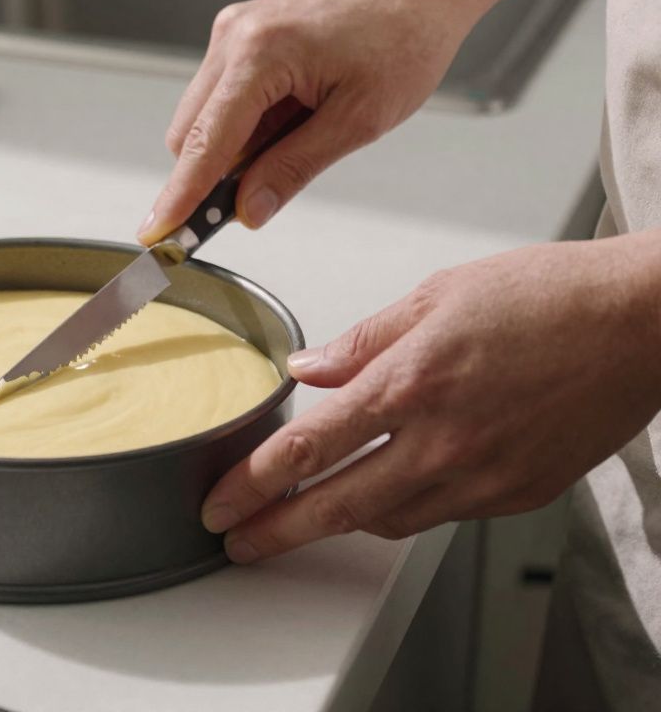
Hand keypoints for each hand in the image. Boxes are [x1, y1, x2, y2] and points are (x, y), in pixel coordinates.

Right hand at [138, 0, 516, 242]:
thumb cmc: (404, 37)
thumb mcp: (358, 119)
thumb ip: (294, 168)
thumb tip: (250, 209)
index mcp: (261, 52)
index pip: (205, 142)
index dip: (182, 195)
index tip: (160, 233)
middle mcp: (235, 36)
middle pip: (189, 134)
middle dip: (211, 175)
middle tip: (253, 201)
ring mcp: (234, 33)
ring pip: (202, 118)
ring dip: (233, 149)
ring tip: (300, 136)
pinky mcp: (242, 36)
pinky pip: (222, 98)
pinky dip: (245, 125)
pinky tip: (291, 119)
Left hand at [201, 231, 660, 562]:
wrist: (644, 324)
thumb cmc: (550, 297)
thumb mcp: (437, 294)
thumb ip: (363, 341)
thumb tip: (307, 369)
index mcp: (411, 383)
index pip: (305, 451)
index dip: (251, 485)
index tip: (219, 503)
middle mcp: (442, 441)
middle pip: (335, 507)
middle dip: (275, 532)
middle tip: (235, 544)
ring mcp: (483, 477)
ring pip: (386, 520)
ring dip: (337, 522)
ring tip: (302, 516)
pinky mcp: (517, 495)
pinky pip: (438, 516)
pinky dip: (399, 510)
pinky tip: (383, 494)